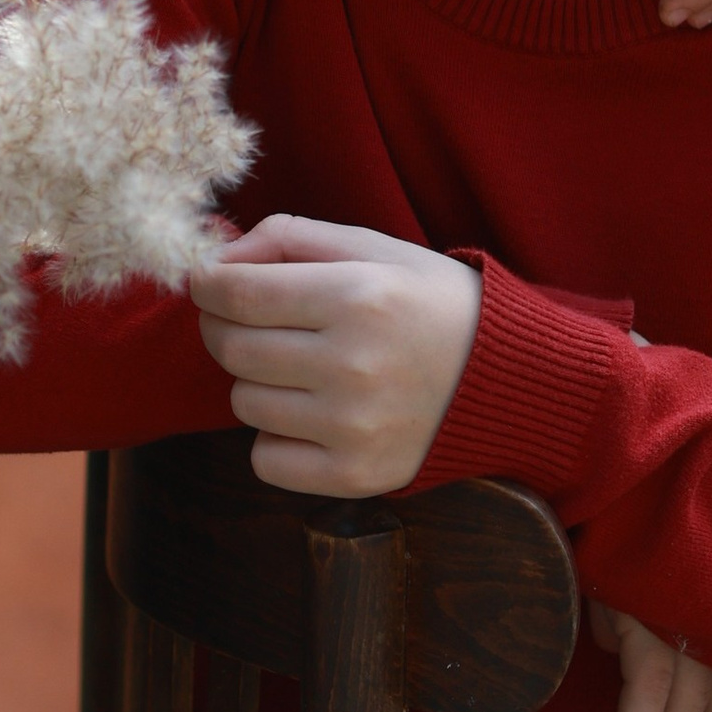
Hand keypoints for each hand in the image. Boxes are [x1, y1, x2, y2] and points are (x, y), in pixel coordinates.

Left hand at [191, 215, 480, 495]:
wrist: (507, 377)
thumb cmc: (428, 302)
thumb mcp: (373, 247)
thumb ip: (289, 237)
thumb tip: (216, 261)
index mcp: (357, 296)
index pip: (237, 294)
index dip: (205, 285)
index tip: (206, 283)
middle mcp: (353, 363)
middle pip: (232, 349)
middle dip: (225, 328)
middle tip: (252, 321)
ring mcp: (354, 426)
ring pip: (244, 403)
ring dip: (258, 383)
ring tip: (302, 369)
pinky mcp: (357, 474)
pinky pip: (265, 459)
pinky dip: (275, 438)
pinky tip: (313, 416)